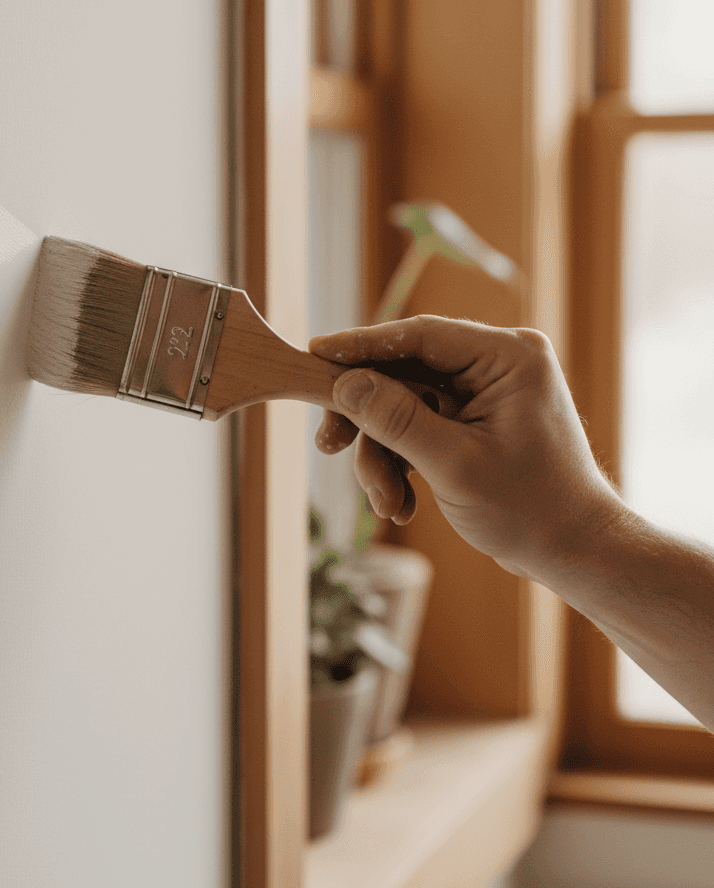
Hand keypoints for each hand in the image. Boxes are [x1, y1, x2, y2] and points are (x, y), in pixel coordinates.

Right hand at [309, 315, 621, 575]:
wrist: (573, 553)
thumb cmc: (531, 509)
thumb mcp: (454, 464)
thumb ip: (395, 420)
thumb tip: (344, 384)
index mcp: (508, 356)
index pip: (419, 336)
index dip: (361, 345)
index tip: (315, 352)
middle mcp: (496, 364)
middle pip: (403, 372)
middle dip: (368, 419)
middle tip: (329, 445)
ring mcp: (484, 392)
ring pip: (403, 406)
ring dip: (384, 455)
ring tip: (386, 502)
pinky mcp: (472, 419)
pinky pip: (417, 428)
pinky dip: (402, 464)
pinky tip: (402, 504)